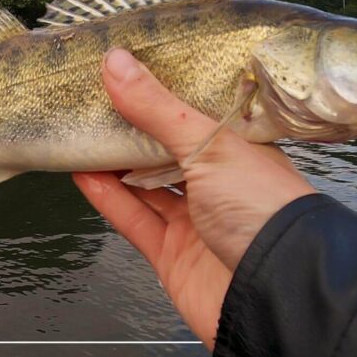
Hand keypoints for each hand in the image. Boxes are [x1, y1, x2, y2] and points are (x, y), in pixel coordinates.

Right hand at [74, 49, 314, 347]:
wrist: (277, 294)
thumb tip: (114, 62)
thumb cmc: (263, 209)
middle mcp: (221, 181)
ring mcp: (197, 220)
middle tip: (92, 98)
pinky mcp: (174, 255)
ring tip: (79, 131)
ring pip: (145, 185)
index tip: (128, 66)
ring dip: (112, 162)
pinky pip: (135, 220)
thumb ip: (158, 108)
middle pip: (166, 148)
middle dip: (131, 127)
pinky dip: (108, 198)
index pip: (196, 111)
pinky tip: (83, 174)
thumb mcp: (209, 145)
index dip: (163, 89)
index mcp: (241, 147)